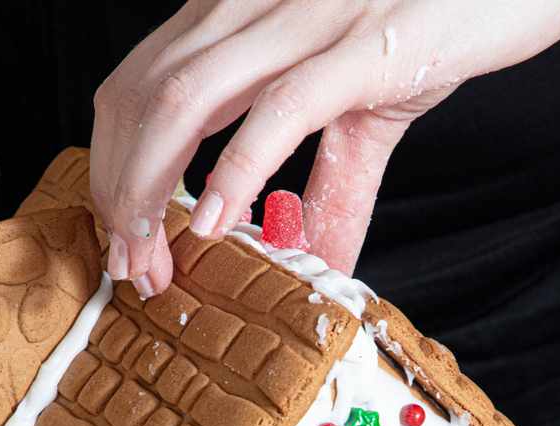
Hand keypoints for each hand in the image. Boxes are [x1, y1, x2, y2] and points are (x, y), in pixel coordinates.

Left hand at [89, 0, 559, 294]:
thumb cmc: (446, 18)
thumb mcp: (371, 105)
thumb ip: (337, 183)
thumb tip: (319, 262)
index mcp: (245, 10)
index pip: (139, 85)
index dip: (114, 166)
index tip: (125, 239)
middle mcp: (257, 1)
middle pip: (142, 97)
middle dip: (119, 190)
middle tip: (132, 266)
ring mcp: (307, 16)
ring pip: (185, 100)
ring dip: (152, 190)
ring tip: (154, 258)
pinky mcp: (365, 44)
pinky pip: (279, 110)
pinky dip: (235, 171)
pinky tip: (215, 222)